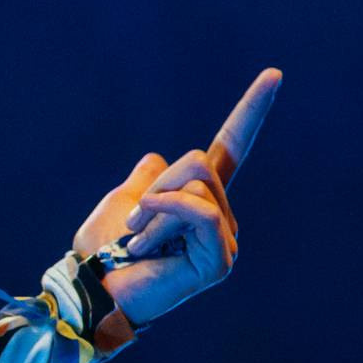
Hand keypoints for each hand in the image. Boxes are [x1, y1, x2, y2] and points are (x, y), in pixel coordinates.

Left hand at [71, 67, 281, 326]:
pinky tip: (142, 241)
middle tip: (131, 223)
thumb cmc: (99, 252)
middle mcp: (219, 218)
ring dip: (153, 207)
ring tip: (135, 241)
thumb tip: (156, 157)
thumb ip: (144, 180)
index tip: (273, 74)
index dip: (250, 112)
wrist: (89, 288)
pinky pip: (199, 211)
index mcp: (197, 200)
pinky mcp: (219, 259)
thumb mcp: (119, 201)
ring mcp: (223, 240)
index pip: (231, 148)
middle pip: (200, 160)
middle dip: (157, 183)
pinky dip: (164, 214)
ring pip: (196, 183)